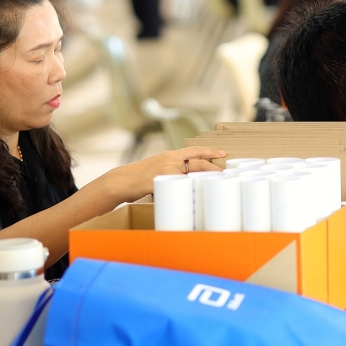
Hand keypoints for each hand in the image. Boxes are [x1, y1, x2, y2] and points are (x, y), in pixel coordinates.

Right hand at [109, 145, 225, 201]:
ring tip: (216, 185)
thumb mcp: (157, 168)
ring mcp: (166, 171)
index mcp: (170, 156)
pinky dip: (188, 191)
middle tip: (225, 172)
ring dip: (204, 180)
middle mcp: (170, 161)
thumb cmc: (138, 178)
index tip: (222, 153)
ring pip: (191, 175)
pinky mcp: (161, 182)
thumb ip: (171, 171)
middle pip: (198, 162)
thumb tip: (186, 180)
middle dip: (213, 167)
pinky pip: (178, 187)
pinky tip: (196, 195)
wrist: (120, 181)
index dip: (209, 151)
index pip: (194, 151)